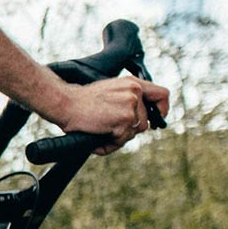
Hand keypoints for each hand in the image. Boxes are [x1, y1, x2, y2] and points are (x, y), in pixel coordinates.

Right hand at [53, 75, 169, 153]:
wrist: (64, 103)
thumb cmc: (81, 100)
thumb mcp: (110, 92)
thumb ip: (128, 98)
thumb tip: (143, 119)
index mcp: (132, 83)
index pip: (162, 94)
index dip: (162, 109)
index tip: (156, 119)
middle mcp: (134, 92)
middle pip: (145, 122)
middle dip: (129, 131)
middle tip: (110, 130)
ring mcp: (130, 106)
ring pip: (133, 133)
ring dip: (118, 138)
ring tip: (100, 133)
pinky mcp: (124, 120)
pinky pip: (122, 140)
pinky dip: (109, 145)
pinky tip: (97, 139)